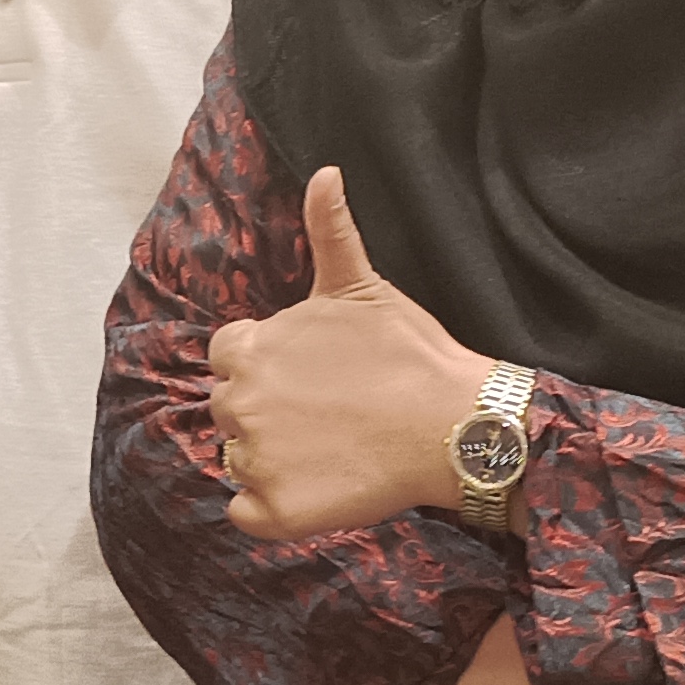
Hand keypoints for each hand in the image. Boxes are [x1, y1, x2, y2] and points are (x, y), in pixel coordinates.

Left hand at [206, 167, 498, 541]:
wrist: (456, 425)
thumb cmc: (410, 353)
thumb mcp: (362, 284)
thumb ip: (329, 230)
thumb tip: (325, 171)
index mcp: (249, 348)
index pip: (229, 357)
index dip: (267, 366)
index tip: (311, 374)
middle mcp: (240, 403)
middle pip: (231, 409)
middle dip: (268, 410)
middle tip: (329, 413)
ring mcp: (255, 460)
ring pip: (239, 460)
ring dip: (273, 457)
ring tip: (332, 447)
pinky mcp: (276, 510)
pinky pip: (244, 514)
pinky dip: (270, 508)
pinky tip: (317, 487)